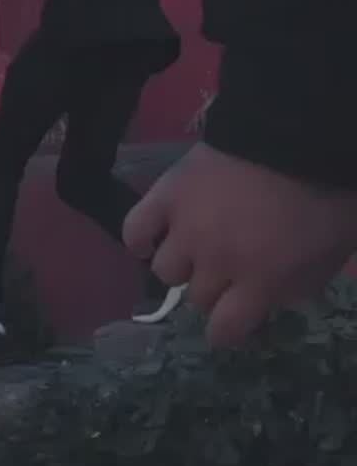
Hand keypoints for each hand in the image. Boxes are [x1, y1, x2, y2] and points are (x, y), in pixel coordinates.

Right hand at [123, 142, 356, 346]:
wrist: (297, 135)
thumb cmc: (327, 196)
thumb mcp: (331, 253)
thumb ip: (298, 283)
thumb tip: (271, 299)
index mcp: (260, 282)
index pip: (224, 330)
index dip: (226, 330)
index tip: (232, 321)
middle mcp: (215, 264)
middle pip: (196, 298)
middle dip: (213, 289)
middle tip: (226, 270)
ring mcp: (185, 230)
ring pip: (164, 270)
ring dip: (181, 264)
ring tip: (194, 247)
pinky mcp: (165, 197)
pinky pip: (135, 230)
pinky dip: (140, 239)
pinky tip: (152, 238)